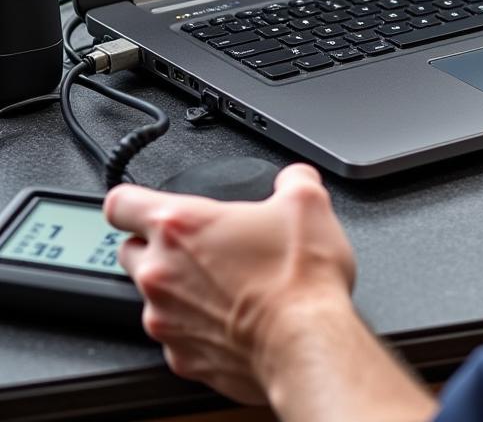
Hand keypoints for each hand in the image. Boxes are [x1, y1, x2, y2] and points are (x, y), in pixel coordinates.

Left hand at [105, 162, 355, 404]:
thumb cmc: (298, 278)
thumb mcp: (307, 202)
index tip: (147, 203)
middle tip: (200, 245)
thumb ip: (292, 179)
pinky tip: (233, 319)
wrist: (305, 344)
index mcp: (180, 226)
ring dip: (180, 288)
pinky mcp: (181, 358)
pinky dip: (197, 326)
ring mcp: (165, 320)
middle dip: (157, 245)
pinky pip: (177, 335)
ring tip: (227, 285)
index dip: (133, 200)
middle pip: (129, 250)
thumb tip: (294, 179)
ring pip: (153, 296)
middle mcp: (160, 273)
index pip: (120, 202)